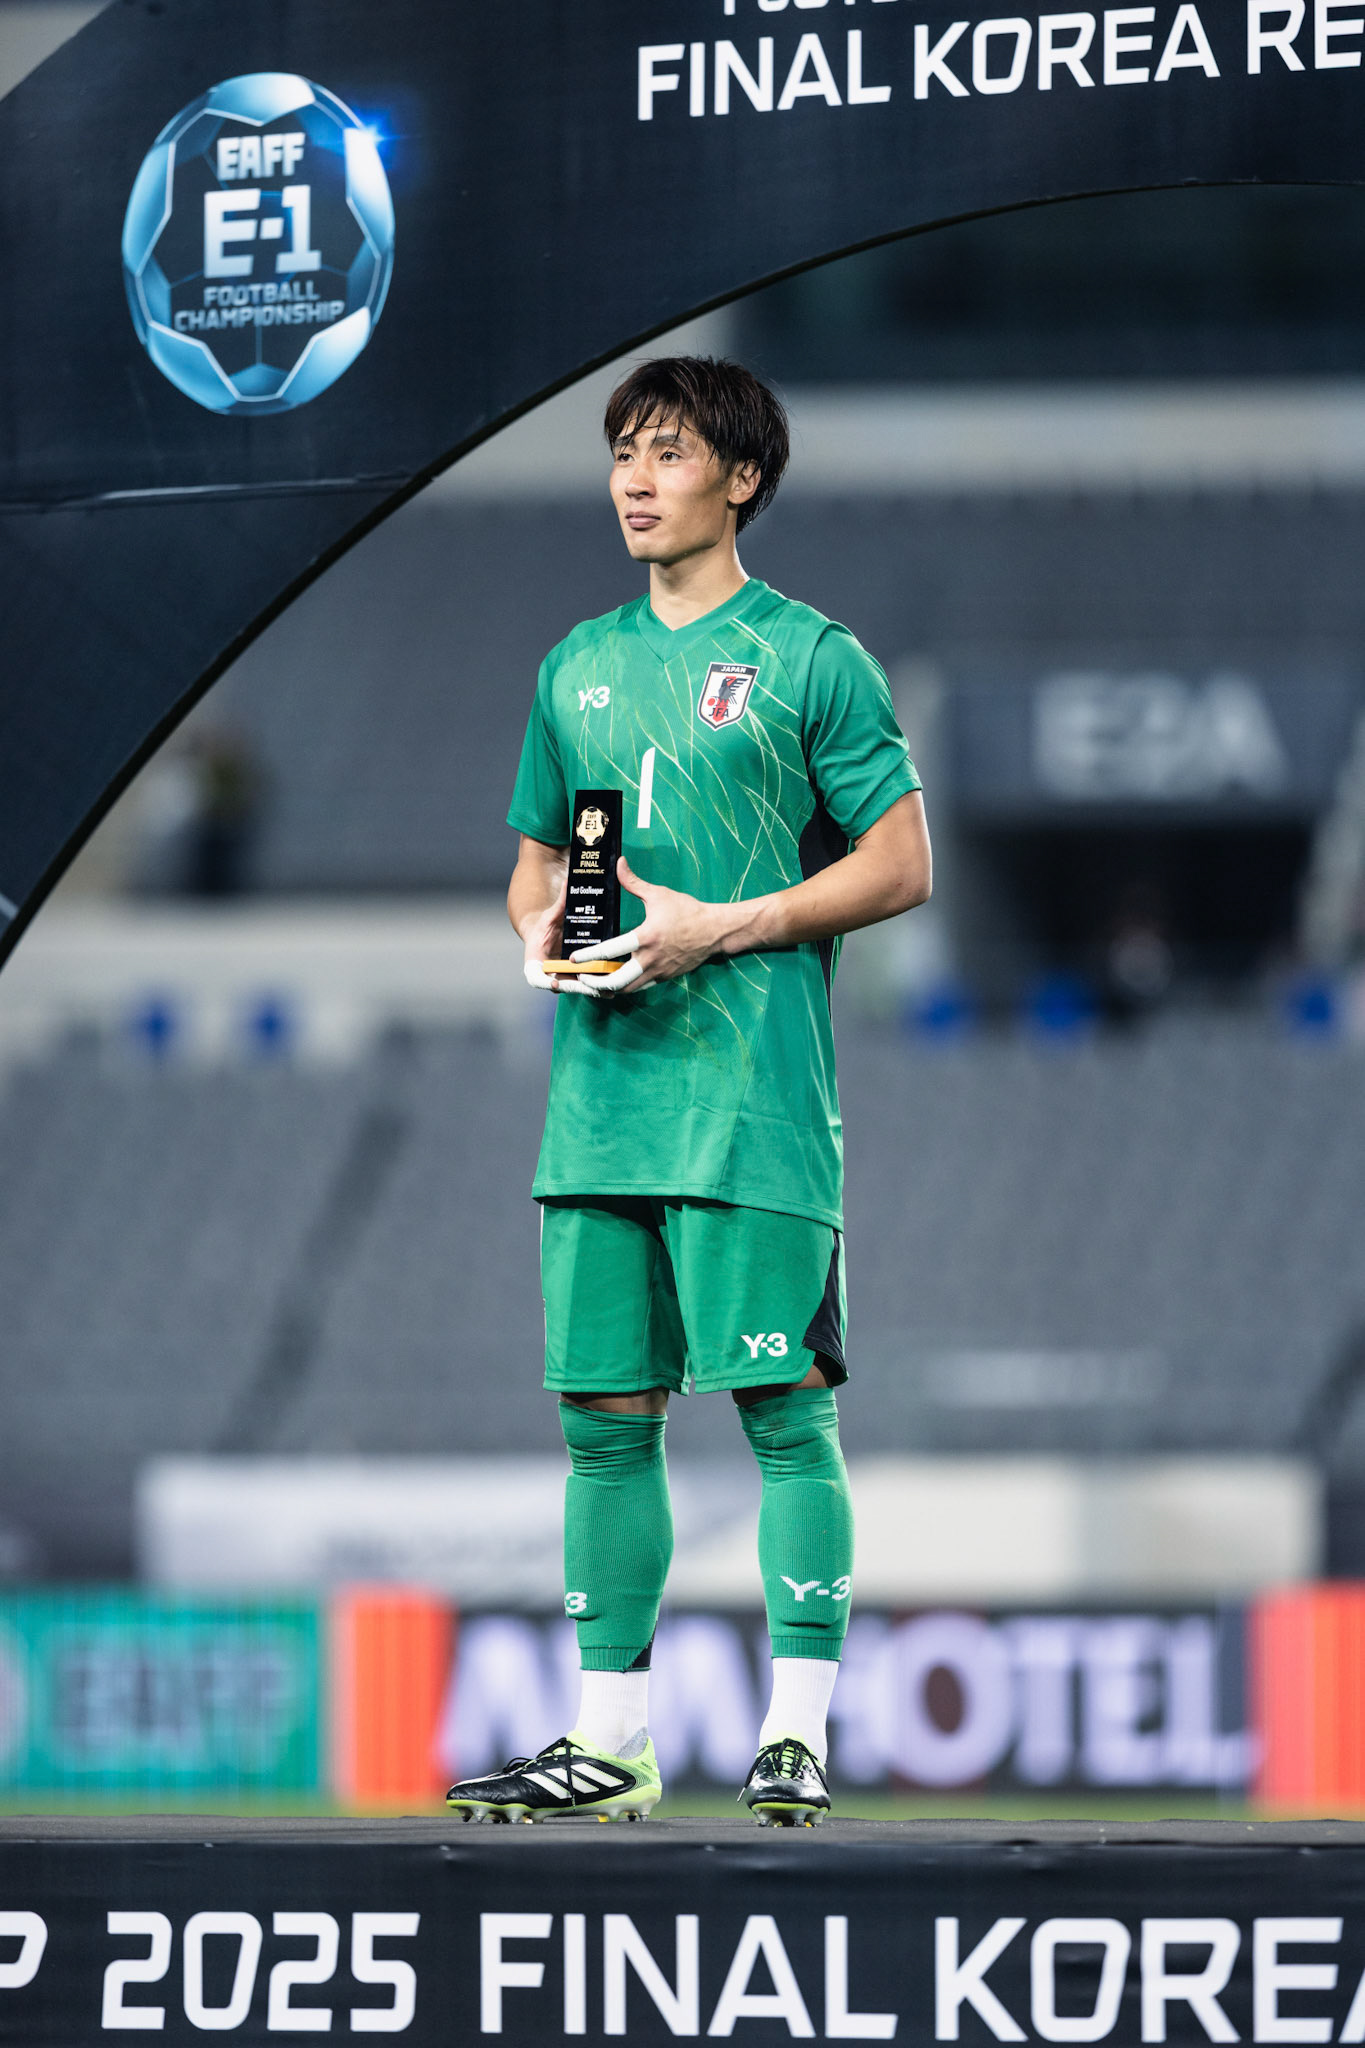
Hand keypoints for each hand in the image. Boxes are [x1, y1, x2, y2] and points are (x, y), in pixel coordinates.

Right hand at [520, 877, 609, 997]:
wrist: (546, 936)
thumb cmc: (545, 926)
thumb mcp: (551, 915)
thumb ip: (560, 903)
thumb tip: (568, 882)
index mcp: (535, 963)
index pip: (536, 978)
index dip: (545, 982)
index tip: (555, 983)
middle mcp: (548, 975)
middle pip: (562, 987)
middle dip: (578, 988)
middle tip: (593, 987)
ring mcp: (562, 978)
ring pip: (576, 988)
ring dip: (592, 990)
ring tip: (608, 991)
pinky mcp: (574, 979)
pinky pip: (585, 985)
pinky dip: (597, 986)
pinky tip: (613, 987)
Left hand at [568, 857, 724, 994]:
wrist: (715, 930)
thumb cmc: (687, 910)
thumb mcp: (659, 894)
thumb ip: (634, 882)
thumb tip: (619, 864)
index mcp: (646, 938)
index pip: (611, 950)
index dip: (590, 956)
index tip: (575, 958)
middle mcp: (651, 959)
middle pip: (617, 982)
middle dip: (596, 984)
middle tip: (582, 977)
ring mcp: (659, 971)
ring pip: (629, 989)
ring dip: (610, 988)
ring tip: (595, 982)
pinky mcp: (666, 977)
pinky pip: (642, 986)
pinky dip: (628, 986)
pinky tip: (617, 980)